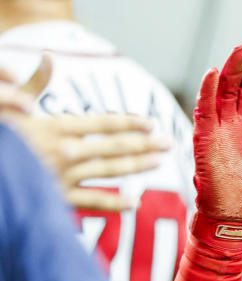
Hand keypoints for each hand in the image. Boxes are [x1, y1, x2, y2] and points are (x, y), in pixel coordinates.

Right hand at [1, 57, 169, 211]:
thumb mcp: (11, 105)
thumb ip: (34, 84)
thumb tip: (48, 57)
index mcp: (55, 128)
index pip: (100, 123)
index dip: (128, 123)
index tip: (150, 123)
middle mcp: (64, 152)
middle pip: (113, 147)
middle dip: (143, 144)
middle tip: (168, 143)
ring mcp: (62, 177)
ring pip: (108, 171)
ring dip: (136, 166)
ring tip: (159, 162)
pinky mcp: (57, 199)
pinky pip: (91, 201)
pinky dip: (113, 203)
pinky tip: (135, 203)